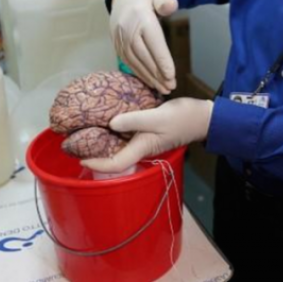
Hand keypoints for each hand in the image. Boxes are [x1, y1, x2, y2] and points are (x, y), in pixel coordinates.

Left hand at [81, 97, 213, 173]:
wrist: (203, 117)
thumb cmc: (183, 118)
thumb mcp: (157, 117)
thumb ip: (134, 120)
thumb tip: (111, 122)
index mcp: (142, 148)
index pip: (115, 164)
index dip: (96, 163)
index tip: (81, 157)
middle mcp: (141, 147)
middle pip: (115, 158)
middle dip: (96, 154)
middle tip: (79, 143)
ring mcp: (144, 141)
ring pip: (120, 147)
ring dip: (105, 142)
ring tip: (89, 130)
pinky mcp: (148, 132)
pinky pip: (127, 135)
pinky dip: (116, 130)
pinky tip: (110, 120)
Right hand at [110, 0, 178, 93]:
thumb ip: (165, 1)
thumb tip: (171, 4)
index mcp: (141, 16)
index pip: (153, 41)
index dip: (162, 60)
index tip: (171, 75)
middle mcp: (128, 28)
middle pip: (144, 55)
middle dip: (157, 74)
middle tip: (170, 87)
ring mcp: (120, 37)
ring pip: (135, 61)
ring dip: (149, 77)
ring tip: (162, 88)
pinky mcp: (116, 44)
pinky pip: (127, 61)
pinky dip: (138, 73)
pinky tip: (149, 81)